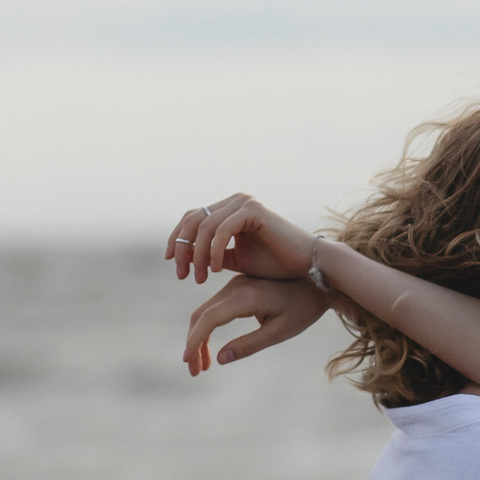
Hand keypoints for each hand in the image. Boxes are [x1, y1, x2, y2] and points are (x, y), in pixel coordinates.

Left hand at [166, 194, 318, 283]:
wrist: (307, 265)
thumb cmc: (276, 264)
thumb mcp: (237, 260)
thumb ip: (214, 254)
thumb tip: (187, 257)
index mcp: (230, 209)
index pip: (193, 218)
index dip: (178, 239)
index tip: (172, 263)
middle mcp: (236, 201)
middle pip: (193, 220)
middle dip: (183, 248)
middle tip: (182, 275)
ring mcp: (244, 202)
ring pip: (204, 226)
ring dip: (197, 255)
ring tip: (199, 278)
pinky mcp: (253, 210)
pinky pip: (222, 230)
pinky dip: (212, 251)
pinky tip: (213, 270)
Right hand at [183, 274, 333, 375]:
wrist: (319, 280)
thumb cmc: (304, 308)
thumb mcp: (280, 331)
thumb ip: (249, 345)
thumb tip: (219, 359)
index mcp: (246, 297)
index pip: (209, 319)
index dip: (195, 341)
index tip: (188, 362)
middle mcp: (235, 287)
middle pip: (201, 315)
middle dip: (193, 344)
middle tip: (194, 371)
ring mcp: (235, 284)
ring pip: (205, 311)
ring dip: (198, 337)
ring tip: (202, 366)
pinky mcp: (238, 286)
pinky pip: (215, 307)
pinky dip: (208, 328)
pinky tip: (212, 349)